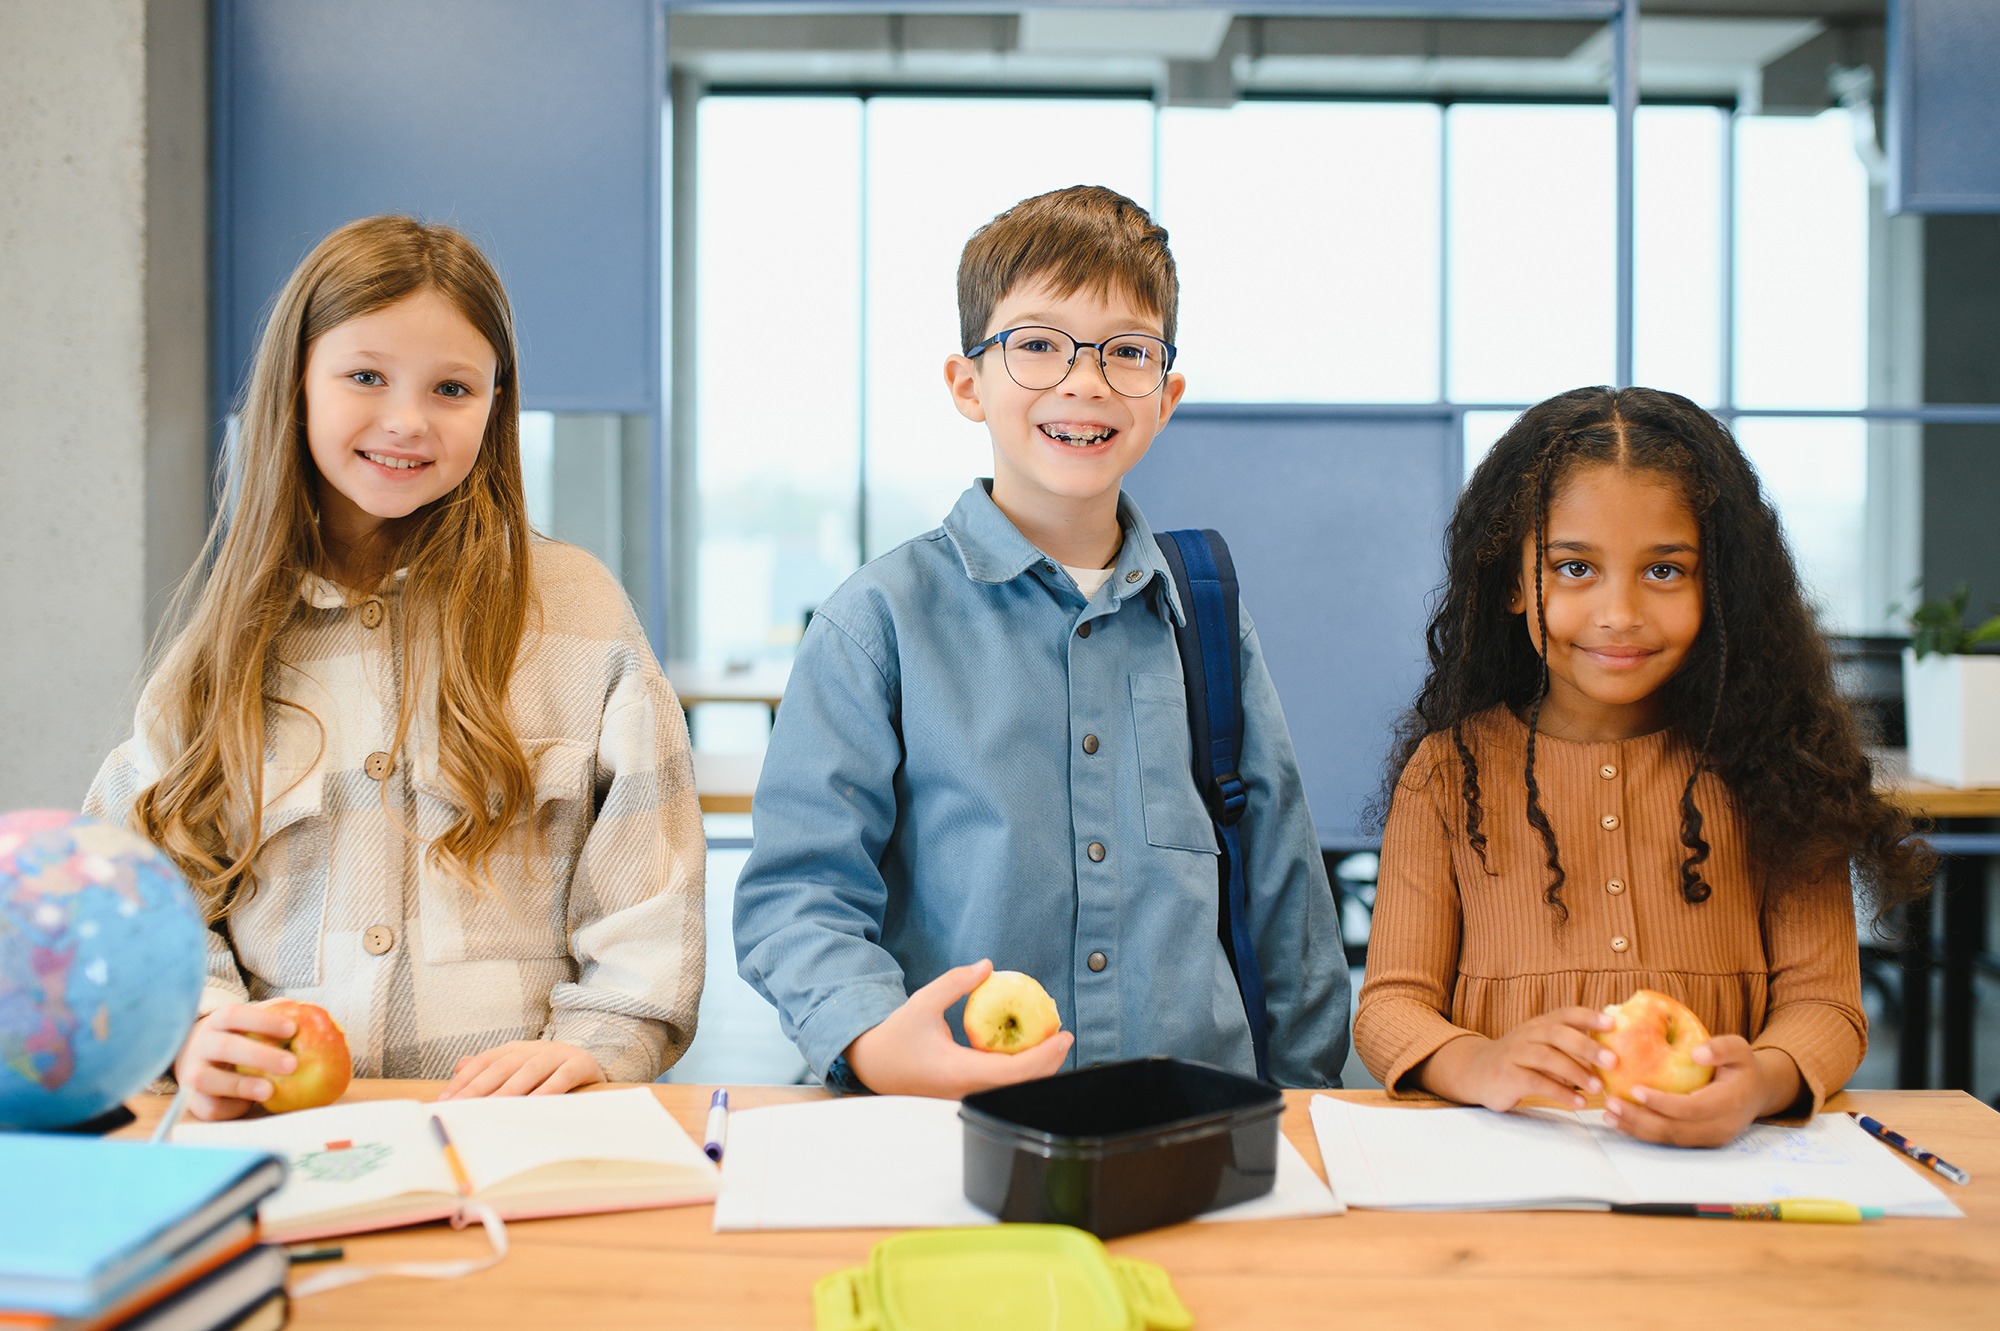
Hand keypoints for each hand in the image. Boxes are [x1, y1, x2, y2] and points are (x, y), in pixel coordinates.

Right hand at [174, 1002, 299, 1121]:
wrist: (196, 1059)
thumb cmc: (239, 1038)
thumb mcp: (251, 1022)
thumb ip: (276, 1014)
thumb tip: (309, 1010)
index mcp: (218, 1022)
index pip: (235, 1015)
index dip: (263, 1021)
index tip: (293, 1028)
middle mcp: (201, 1045)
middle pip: (225, 1047)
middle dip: (259, 1056)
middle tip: (292, 1064)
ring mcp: (192, 1073)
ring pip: (208, 1079)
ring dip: (240, 1085)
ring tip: (270, 1091)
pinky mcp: (194, 1100)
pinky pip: (209, 1107)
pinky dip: (230, 1108)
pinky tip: (251, 1106)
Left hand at [436, 1040, 605, 1099]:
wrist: (591, 1061)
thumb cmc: (548, 1070)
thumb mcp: (518, 1067)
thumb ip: (489, 1068)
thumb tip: (459, 1067)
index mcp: (515, 1050)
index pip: (484, 1062)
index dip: (464, 1080)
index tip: (446, 1100)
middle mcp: (533, 1049)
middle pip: (502, 1067)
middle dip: (479, 1087)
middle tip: (462, 1106)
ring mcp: (557, 1055)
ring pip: (529, 1071)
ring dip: (510, 1089)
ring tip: (494, 1107)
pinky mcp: (578, 1064)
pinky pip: (562, 1077)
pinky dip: (548, 1089)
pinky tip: (535, 1103)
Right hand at [845, 960, 1074, 1098]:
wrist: (872, 1066)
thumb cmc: (896, 1034)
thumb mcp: (923, 1002)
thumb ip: (955, 983)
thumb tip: (988, 966)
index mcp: (958, 1073)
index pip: (1013, 1072)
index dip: (1044, 1056)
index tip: (1064, 1036)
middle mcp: (966, 1091)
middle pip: (1021, 1086)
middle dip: (1049, 1063)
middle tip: (1063, 1035)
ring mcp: (966, 1097)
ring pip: (1013, 1090)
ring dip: (1037, 1068)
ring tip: (1051, 1041)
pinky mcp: (965, 1096)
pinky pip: (1001, 1087)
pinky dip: (1020, 1071)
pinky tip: (1027, 1050)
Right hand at [1418, 1006, 1615, 1111]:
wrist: (1476, 1072)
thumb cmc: (1520, 1061)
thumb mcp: (1543, 1047)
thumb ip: (1570, 1047)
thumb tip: (1613, 1051)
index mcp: (1540, 1025)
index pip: (1566, 1014)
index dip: (1589, 1017)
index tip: (1614, 1023)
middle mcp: (1528, 1035)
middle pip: (1558, 1034)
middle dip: (1587, 1046)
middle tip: (1613, 1061)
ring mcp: (1515, 1054)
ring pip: (1547, 1058)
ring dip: (1575, 1072)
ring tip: (1598, 1088)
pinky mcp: (1508, 1076)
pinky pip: (1536, 1082)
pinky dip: (1559, 1092)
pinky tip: (1578, 1102)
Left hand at [1603, 1037, 1801, 1146]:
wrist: (1758, 1092)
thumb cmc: (1743, 1066)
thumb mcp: (1739, 1049)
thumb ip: (1721, 1048)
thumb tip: (1696, 1053)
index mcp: (1729, 1103)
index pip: (1691, 1108)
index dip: (1662, 1103)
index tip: (1635, 1089)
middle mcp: (1720, 1127)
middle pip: (1675, 1129)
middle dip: (1640, 1119)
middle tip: (1611, 1103)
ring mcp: (1710, 1138)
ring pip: (1669, 1139)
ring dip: (1637, 1128)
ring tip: (1609, 1114)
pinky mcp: (1700, 1141)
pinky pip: (1669, 1140)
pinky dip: (1643, 1132)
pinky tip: (1621, 1121)